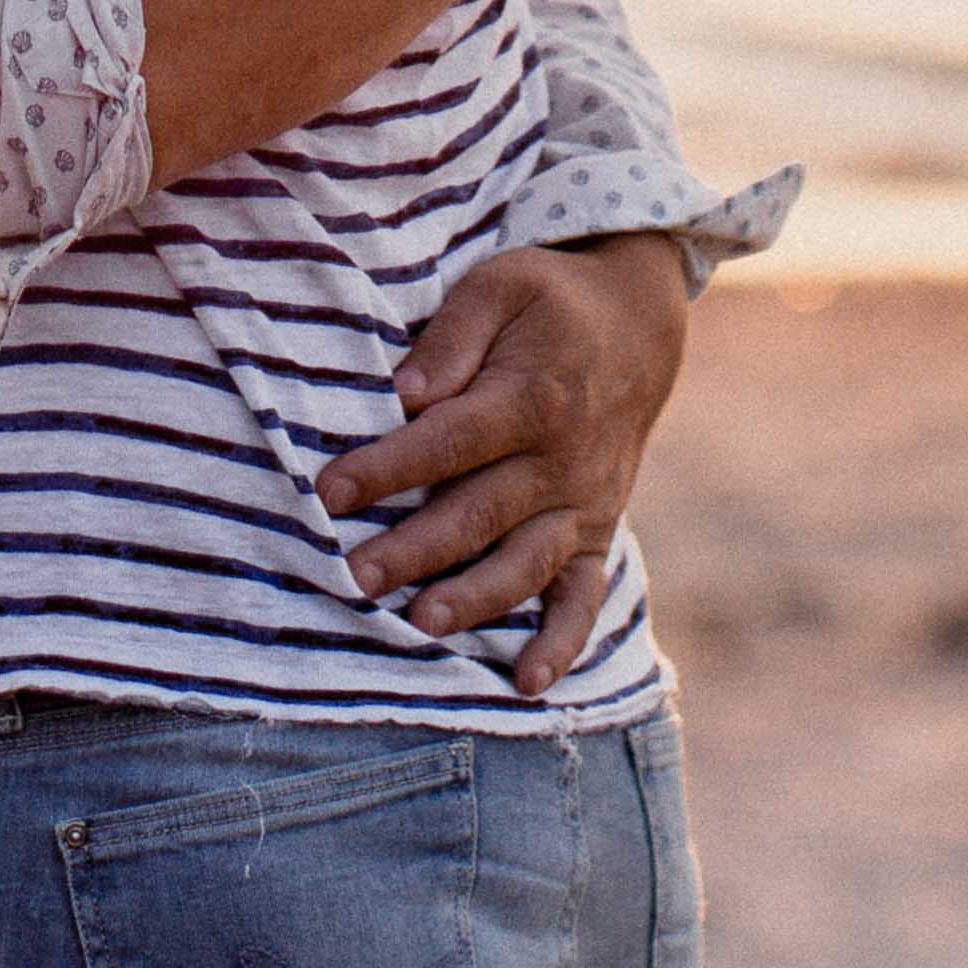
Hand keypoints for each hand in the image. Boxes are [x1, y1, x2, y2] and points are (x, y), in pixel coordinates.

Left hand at [314, 232, 692, 698]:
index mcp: (532, 397)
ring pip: (524, 563)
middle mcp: (561, 460)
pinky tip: (526, 683)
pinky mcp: (596, 532)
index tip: (330, 491)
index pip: (449, 441)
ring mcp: (583, 504)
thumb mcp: (503, 284)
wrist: (638, 326)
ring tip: (422, 623)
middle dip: (415, 548)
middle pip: (479, 513)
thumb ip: (453, 334)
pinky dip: (561, 643)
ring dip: (475, 598)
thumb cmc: (550, 301)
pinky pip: (585, 597)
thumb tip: (408, 392)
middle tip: (355, 575)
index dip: (389, 468)